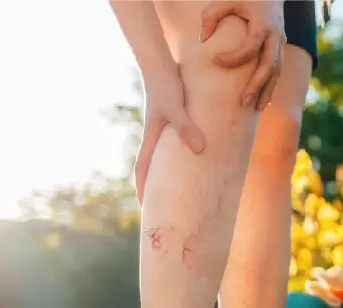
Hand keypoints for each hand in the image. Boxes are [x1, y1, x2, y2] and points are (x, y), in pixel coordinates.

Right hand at [134, 65, 204, 204]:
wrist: (160, 63)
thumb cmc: (165, 84)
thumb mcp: (175, 107)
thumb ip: (186, 127)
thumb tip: (200, 150)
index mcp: (151, 138)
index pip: (143, 169)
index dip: (143, 190)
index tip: (145, 210)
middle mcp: (156, 136)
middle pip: (154, 167)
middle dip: (157, 187)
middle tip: (167, 206)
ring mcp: (164, 128)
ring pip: (166, 157)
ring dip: (171, 172)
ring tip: (185, 188)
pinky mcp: (175, 119)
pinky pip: (178, 143)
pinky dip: (184, 153)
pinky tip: (197, 158)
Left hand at [200, 1, 285, 110]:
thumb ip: (211, 16)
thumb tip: (203, 40)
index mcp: (263, 22)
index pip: (251, 46)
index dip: (234, 57)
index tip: (215, 60)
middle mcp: (276, 35)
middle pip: (270, 65)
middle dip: (257, 85)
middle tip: (242, 102)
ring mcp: (281, 43)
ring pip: (277, 72)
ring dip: (266, 91)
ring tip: (255, 109)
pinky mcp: (280, 48)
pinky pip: (277, 71)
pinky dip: (269, 86)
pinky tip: (260, 101)